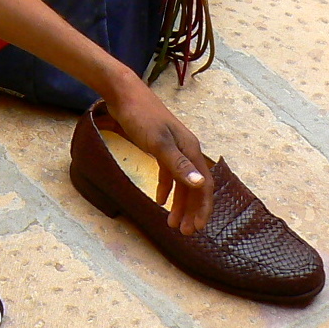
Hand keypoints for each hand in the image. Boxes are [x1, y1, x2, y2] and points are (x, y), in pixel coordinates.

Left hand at [105, 83, 213, 233]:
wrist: (124, 94)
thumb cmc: (141, 116)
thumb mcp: (158, 142)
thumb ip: (178, 165)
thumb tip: (201, 185)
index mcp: (191, 150)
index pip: (204, 185)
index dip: (203, 208)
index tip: (197, 228)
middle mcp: (187, 150)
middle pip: (195, 186)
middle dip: (192, 211)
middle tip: (185, 233)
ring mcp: (174, 148)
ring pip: (182, 182)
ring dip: (179, 203)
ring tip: (173, 224)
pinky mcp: (160, 146)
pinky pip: (168, 173)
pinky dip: (166, 188)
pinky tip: (159, 200)